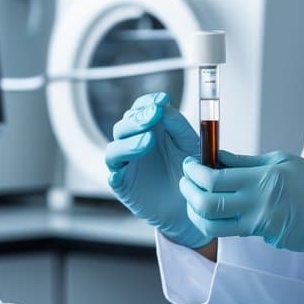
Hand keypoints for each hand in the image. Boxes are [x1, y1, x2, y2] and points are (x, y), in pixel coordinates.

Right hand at [105, 92, 211, 249]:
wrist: (190, 204)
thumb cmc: (189, 171)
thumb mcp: (190, 145)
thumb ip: (178, 126)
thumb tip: (164, 108)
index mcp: (150, 129)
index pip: (140, 109)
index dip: (147, 102)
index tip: (162, 100)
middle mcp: (134, 143)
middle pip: (124, 125)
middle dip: (139, 118)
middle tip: (154, 114)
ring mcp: (126, 164)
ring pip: (115, 148)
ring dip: (130, 141)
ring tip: (149, 140)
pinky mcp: (123, 185)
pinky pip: (113, 176)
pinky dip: (116, 172)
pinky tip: (124, 170)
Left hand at [180, 151, 303, 270]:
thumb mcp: (284, 162)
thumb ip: (247, 162)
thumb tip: (216, 157)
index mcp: (266, 176)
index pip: (215, 176)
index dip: (194, 171)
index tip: (189, 165)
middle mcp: (261, 201)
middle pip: (207, 201)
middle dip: (188, 191)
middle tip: (185, 181)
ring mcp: (262, 224)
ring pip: (213, 223)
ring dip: (195, 212)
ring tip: (194, 200)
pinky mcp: (266, 238)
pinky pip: (233, 231)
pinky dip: (219, 220)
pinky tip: (219, 210)